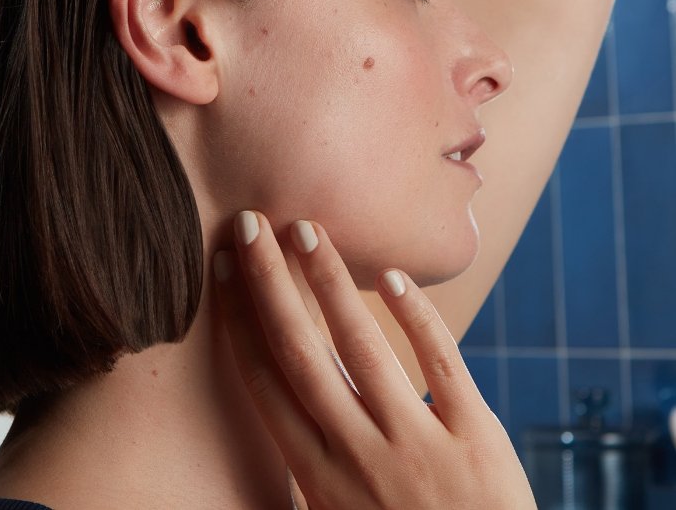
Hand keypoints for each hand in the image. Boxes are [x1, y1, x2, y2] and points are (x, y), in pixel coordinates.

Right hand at [213, 211, 536, 508]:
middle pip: (299, 351)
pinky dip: (418, 317)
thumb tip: (279, 404)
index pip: (264, 380)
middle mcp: (358, 455)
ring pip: (363, 346)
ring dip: (329, 282)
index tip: (223, 270)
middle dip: (270, 282)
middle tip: (250, 225)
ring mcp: (417, 445)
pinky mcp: (476, 439)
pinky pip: (443, 364)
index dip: (239, 319)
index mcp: (318, 475)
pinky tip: (393, 276)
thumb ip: (311, 463)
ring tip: (307, 230)